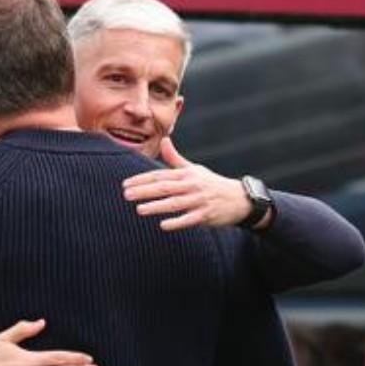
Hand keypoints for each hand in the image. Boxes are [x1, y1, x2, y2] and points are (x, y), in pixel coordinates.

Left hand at [122, 137, 259, 230]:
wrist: (239, 199)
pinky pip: (189, 219)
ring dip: (157, 206)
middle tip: (126, 195)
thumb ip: (175, 158)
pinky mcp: (206, 215)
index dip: (142, 180)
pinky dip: (177, 222)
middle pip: (165, 188)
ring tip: (139, 210)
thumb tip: (164, 139)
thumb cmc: (211, 183)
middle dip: (144, 191)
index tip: (126, 184)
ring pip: (175, 203)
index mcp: (186, 174)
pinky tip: (163, 225)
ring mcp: (199, 200)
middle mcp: (192, 186)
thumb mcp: (194, 169)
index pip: (160, 176)